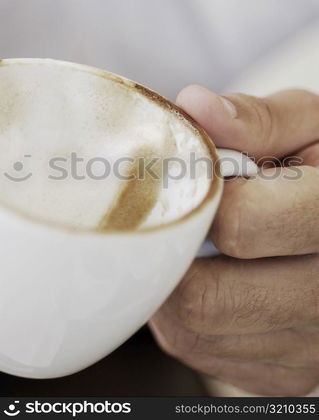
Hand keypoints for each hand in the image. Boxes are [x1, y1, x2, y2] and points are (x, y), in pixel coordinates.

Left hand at [150, 86, 318, 395]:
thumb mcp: (310, 124)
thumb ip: (258, 119)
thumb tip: (196, 108)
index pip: (240, 225)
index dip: (202, 198)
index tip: (198, 181)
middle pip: (206, 298)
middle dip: (176, 251)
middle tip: (182, 218)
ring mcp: (309, 348)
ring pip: (194, 331)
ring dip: (177, 283)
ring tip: (201, 245)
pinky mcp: (287, 374)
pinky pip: (202, 352)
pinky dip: (188, 315)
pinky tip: (214, 278)